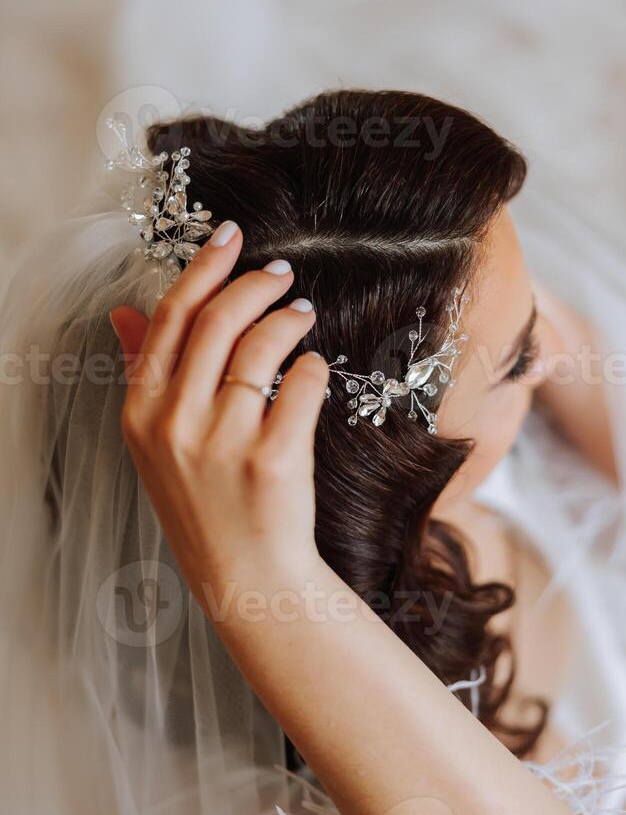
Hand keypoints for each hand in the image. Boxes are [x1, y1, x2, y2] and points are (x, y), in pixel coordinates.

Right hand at [109, 222, 328, 610]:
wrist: (246, 578)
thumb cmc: (203, 505)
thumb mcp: (155, 444)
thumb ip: (144, 374)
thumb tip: (125, 314)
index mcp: (142, 413)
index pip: (170, 319)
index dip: (203, 268)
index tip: (228, 236)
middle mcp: (176, 423)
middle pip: (216, 321)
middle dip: (253, 283)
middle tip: (281, 272)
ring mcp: (224, 442)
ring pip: (261, 345)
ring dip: (288, 317)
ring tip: (301, 314)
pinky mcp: (273, 458)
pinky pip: (301, 383)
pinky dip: (311, 367)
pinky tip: (312, 368)